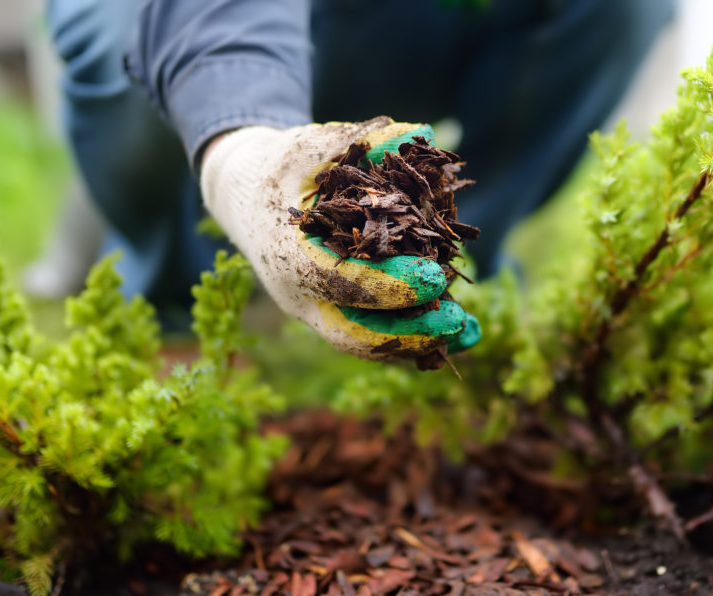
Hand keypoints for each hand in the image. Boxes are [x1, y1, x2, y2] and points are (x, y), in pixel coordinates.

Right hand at [200, 117, 479, 360]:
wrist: (243, 196)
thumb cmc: (281, 166)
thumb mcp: (313, 144)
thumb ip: (363, 140)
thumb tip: (419, 134)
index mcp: (287, 253)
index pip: (339, 280)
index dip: (389, 284)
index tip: (436, 278)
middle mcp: (297, 294)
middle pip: (353, 333)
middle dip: (408, 333)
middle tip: (458, 321)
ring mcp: (313, 311)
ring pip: (365, 343)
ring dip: (419, 343)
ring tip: (470, 334)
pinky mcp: (331, 315)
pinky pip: (372, 336)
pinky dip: (413, 338)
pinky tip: (457, 334)